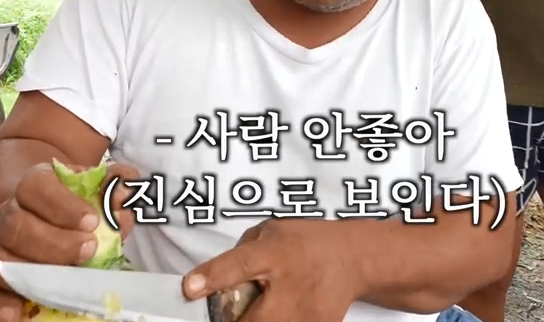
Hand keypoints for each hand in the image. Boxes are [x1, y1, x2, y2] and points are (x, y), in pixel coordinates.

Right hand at [0, 161, 139, 321]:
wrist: (53, 217)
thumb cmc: (80, 206)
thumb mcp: (101, 189)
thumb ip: (116, 185)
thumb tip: (122, 193)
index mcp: (35, 186)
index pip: (36, 186)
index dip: (61, 204)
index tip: (91, 221)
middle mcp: (10, 215)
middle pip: (15, 225)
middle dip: (53, 243)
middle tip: (87, 252)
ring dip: (25, 274)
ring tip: (56, 286)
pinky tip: (14, 314)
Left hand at [182, 218, 362, 321]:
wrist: (352, 258)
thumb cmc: (307, 242)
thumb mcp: (271, 231)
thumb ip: (241, 253)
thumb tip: (212, 278)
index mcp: (274, 253)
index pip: (239, 266)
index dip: (213, 277)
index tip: (190, 288)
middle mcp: (289, 285)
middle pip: (248, 320)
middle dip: (230, 321)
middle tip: (228, 313)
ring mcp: (305, 314)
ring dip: (257, 320)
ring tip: (269, 304)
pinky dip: (278, 321)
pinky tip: (284, 309)